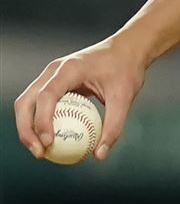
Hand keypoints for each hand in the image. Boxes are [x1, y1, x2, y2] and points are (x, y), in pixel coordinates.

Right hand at [13, 38, 145, 160]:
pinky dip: (40, 122)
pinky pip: (40, 104)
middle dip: (27, 129)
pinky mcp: (54, 82)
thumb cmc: (127, 69)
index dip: (42, 120)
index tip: (49, 143)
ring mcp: (51, 76)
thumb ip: (113, 125)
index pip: (46, 95)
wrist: (129, 49)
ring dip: (29, 128)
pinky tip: (51, 141)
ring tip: (42, 151)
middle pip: (27, 101)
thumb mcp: (125, 97)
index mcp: (70, 68)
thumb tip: (100, 155)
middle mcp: (54, 70)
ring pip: (28, 103)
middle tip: (40, 153)